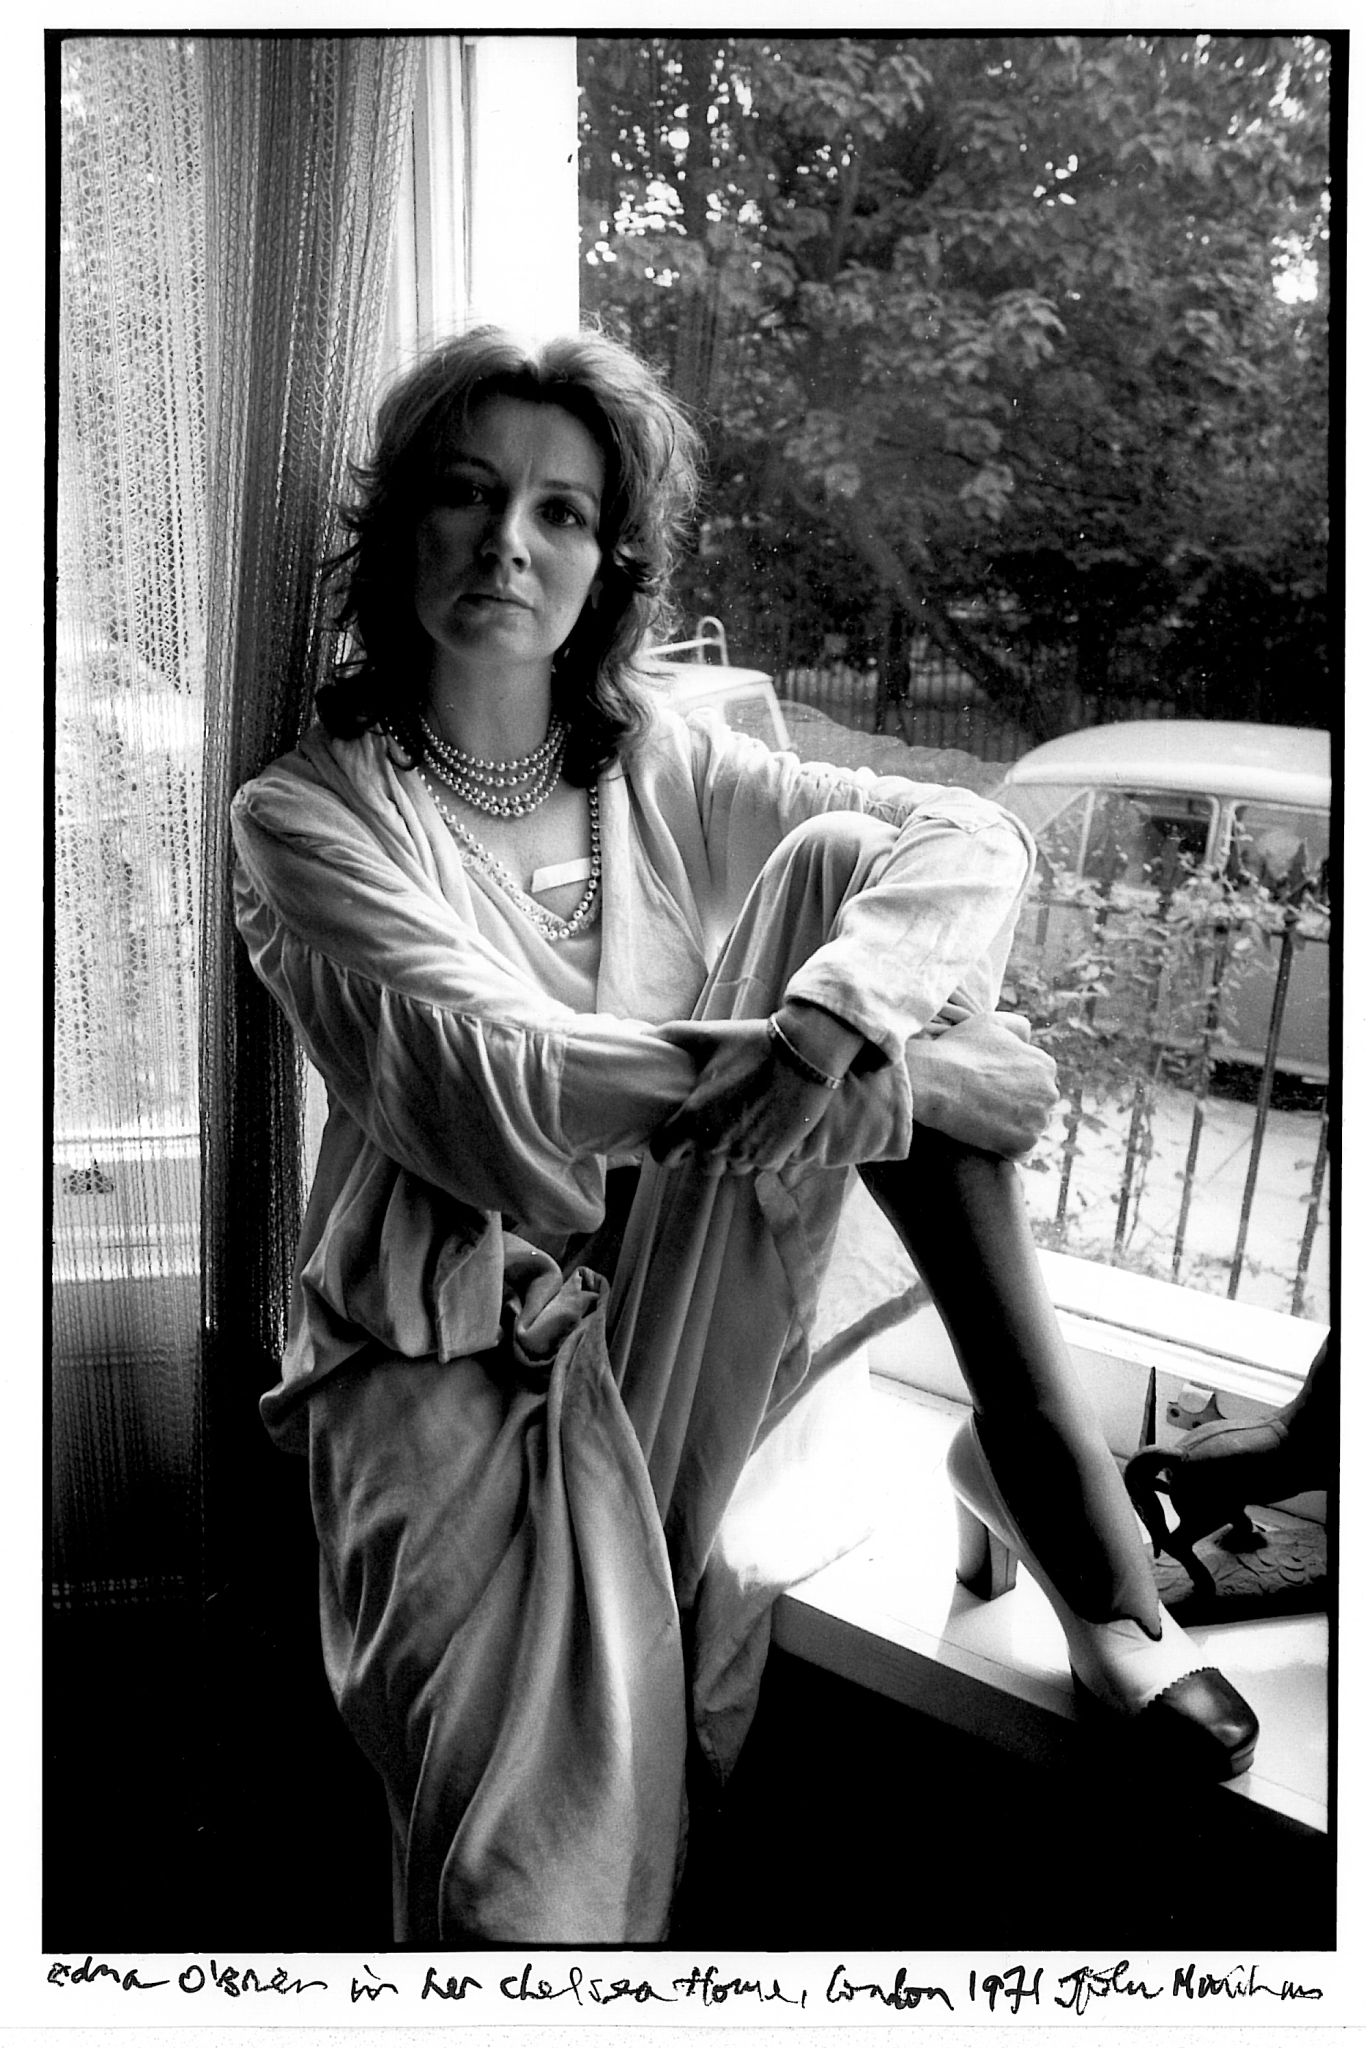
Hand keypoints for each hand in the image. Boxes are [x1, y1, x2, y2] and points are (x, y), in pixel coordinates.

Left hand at [648, 1017, 842, 1174]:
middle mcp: (717, 1143)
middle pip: (701, 1164)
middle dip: (705, 1149)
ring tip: (744, 1122)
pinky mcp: (773, 1158)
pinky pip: (757, 1166)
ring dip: (733, 1152)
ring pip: (730, 1168)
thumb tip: (642, 1034)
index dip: (668, 1148)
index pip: (664, 1154)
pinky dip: (759, 1152)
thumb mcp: (710, 1036)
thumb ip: (673, 1036)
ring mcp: (746, 1154)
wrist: (807, 1054)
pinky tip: (766, 1126)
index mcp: (694, 1118)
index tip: (678, 1137)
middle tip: (718, 1123)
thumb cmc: (754, 1044)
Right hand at [905, 1012, 1058, 1158]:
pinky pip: (1020, 1150)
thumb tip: (1028, 1037)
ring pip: (1029, 1128)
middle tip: (985, 1104)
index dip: (1012, 1084)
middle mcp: (1049, 1092)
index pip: (1036, 1081)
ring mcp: (1038, 1119)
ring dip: (1012, 1127)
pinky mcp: (1023, 1143)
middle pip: (1036, 1105)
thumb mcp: (990, 1022)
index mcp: (1045, 1064)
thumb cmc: (959, 1050)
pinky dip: (1006, 1147)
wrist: (937, 1081)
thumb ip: (1017, 1026)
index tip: (990, 1086)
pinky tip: (985, 1136)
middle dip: (1017, 1107)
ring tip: (983, 1120)